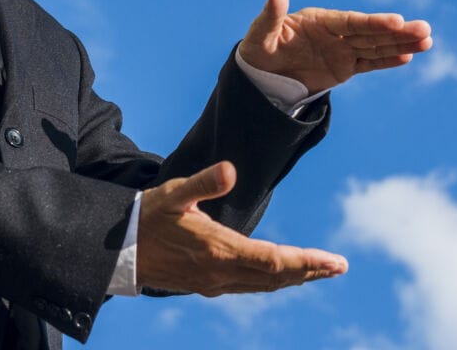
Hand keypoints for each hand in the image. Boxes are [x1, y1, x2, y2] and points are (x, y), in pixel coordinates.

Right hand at [137, 161, 347, 295]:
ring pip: (264, 285)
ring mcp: (214, 283)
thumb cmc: (146, 217)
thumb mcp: (174, 192)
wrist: (116, 251)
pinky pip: (249, 287)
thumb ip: (204, 182)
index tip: (336, 262)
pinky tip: (280, 276)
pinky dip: (272, 281)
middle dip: (311, 271)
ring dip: (295, 278)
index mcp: (219, 250)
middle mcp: (221, 273)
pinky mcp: (206, 285)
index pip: (276, 260)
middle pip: (277, 277)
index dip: (309, 262)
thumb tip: (231, 170)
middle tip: (340, 267)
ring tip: (320, 271)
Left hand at [238, 0, 432, 94]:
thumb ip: (272, 11)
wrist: (261, 73)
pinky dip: (388, 61)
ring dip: (401, 44)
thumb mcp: (261, 32)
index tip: (397, 22)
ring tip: (428, 40)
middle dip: (398, 32)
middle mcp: (336, 33)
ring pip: (376, 47)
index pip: (352, 22)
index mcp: (320, 20)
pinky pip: (369, 64)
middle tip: (426, 30)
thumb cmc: (259, 48)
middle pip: (371, 33)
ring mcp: (342, 50)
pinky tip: (409, 56)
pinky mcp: (344, 68)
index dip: (375, 22)